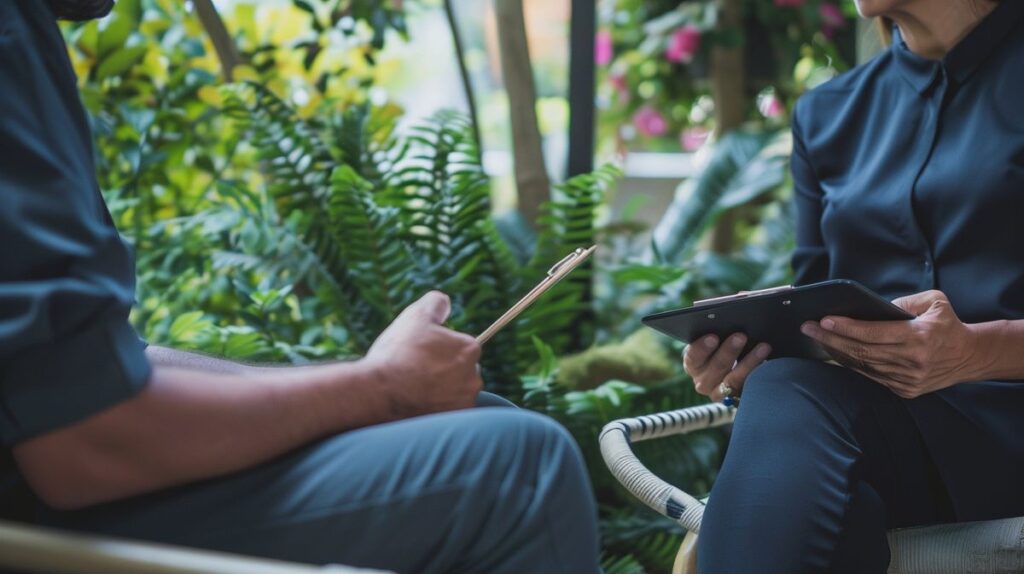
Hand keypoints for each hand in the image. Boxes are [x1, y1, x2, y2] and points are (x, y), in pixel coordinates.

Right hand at [363, 291, 482, 417]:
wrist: (378, 393)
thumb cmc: (398, 353)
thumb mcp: (416, 316)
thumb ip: (436, 303)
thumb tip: (445, 303)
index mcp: (470, 348)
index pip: (458, 344)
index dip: (436, 347)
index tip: (419, 352)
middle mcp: (474, 377)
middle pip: (458, 368)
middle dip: (441, 368)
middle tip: (414, 370)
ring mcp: (464, 401)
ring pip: (453, 390)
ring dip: (439, 388)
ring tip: (413, 388)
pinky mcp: (453, 421)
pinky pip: (447, 410)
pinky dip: (435, 407)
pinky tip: (416, 402)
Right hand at [683, 333, 771, 400]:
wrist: (734, 371)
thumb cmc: (723, 346)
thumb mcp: (716, 339)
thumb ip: (717, 330)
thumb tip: (728, 316)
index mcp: (693, 364)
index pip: (693, 357)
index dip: (702, 348)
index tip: (713, 336)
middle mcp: (702, 382)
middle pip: (715, 368)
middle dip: (729, 351)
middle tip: (741, 335)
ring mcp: (719, 393)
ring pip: (733, 380)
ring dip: (749, 362)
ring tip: (763, 347)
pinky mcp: (737, 400)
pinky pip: (748, 388)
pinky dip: (759, 374)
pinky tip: (770, 362)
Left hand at [800, 290, 978, 398]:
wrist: (970, 356)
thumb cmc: (947, 323)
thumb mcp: (934, 301)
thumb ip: (904, 301)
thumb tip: (870, 307)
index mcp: (920, 338)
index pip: (874, 333)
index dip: (846, 327)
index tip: (823, 318)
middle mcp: (913, 361)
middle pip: (862, 350)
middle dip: (830, 337)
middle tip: (806, 326)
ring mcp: (907, 379)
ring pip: (863, 365)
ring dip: (835, 351)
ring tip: (815, 336)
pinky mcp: (904, 390)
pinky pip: (870, 375)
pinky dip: (850, 363)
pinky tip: (833, 351)